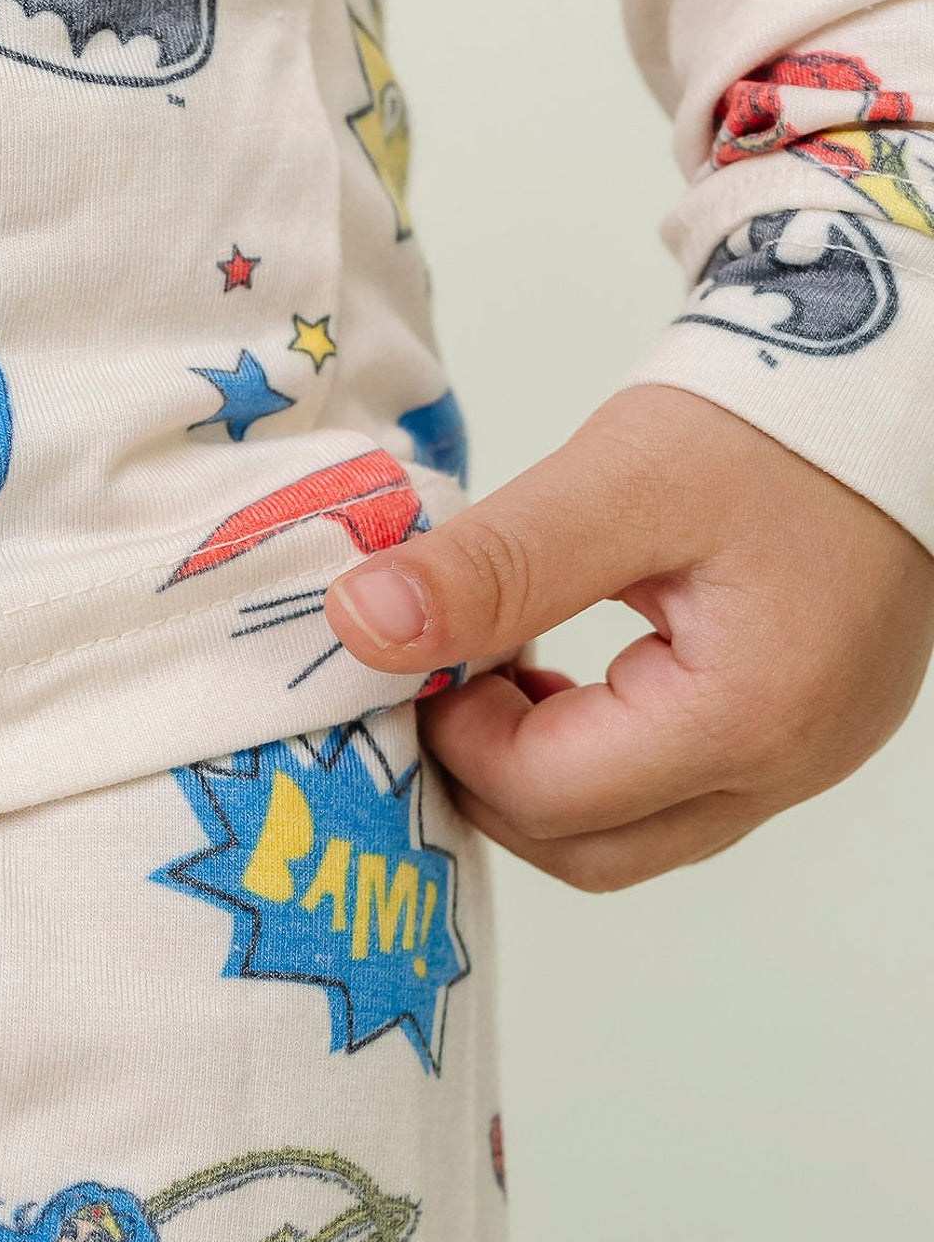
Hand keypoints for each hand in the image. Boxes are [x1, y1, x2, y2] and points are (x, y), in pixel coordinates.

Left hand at [325, 385, 933, 889]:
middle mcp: (783, 769)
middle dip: (486, 775)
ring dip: (535, 777)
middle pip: (583, 849)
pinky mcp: (793, 743)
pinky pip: (667, 800)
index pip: (544, 794)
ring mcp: (797, 767)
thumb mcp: (617, 480)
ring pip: (623, 839)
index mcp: (745, 716)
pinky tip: (558, 678)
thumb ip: (489, 567)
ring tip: (502, 670)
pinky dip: (591, 760)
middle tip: (446, 675)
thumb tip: (360, 624)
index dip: (456, 733)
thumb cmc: (768, 425)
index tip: (424, 652)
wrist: (891, 393)